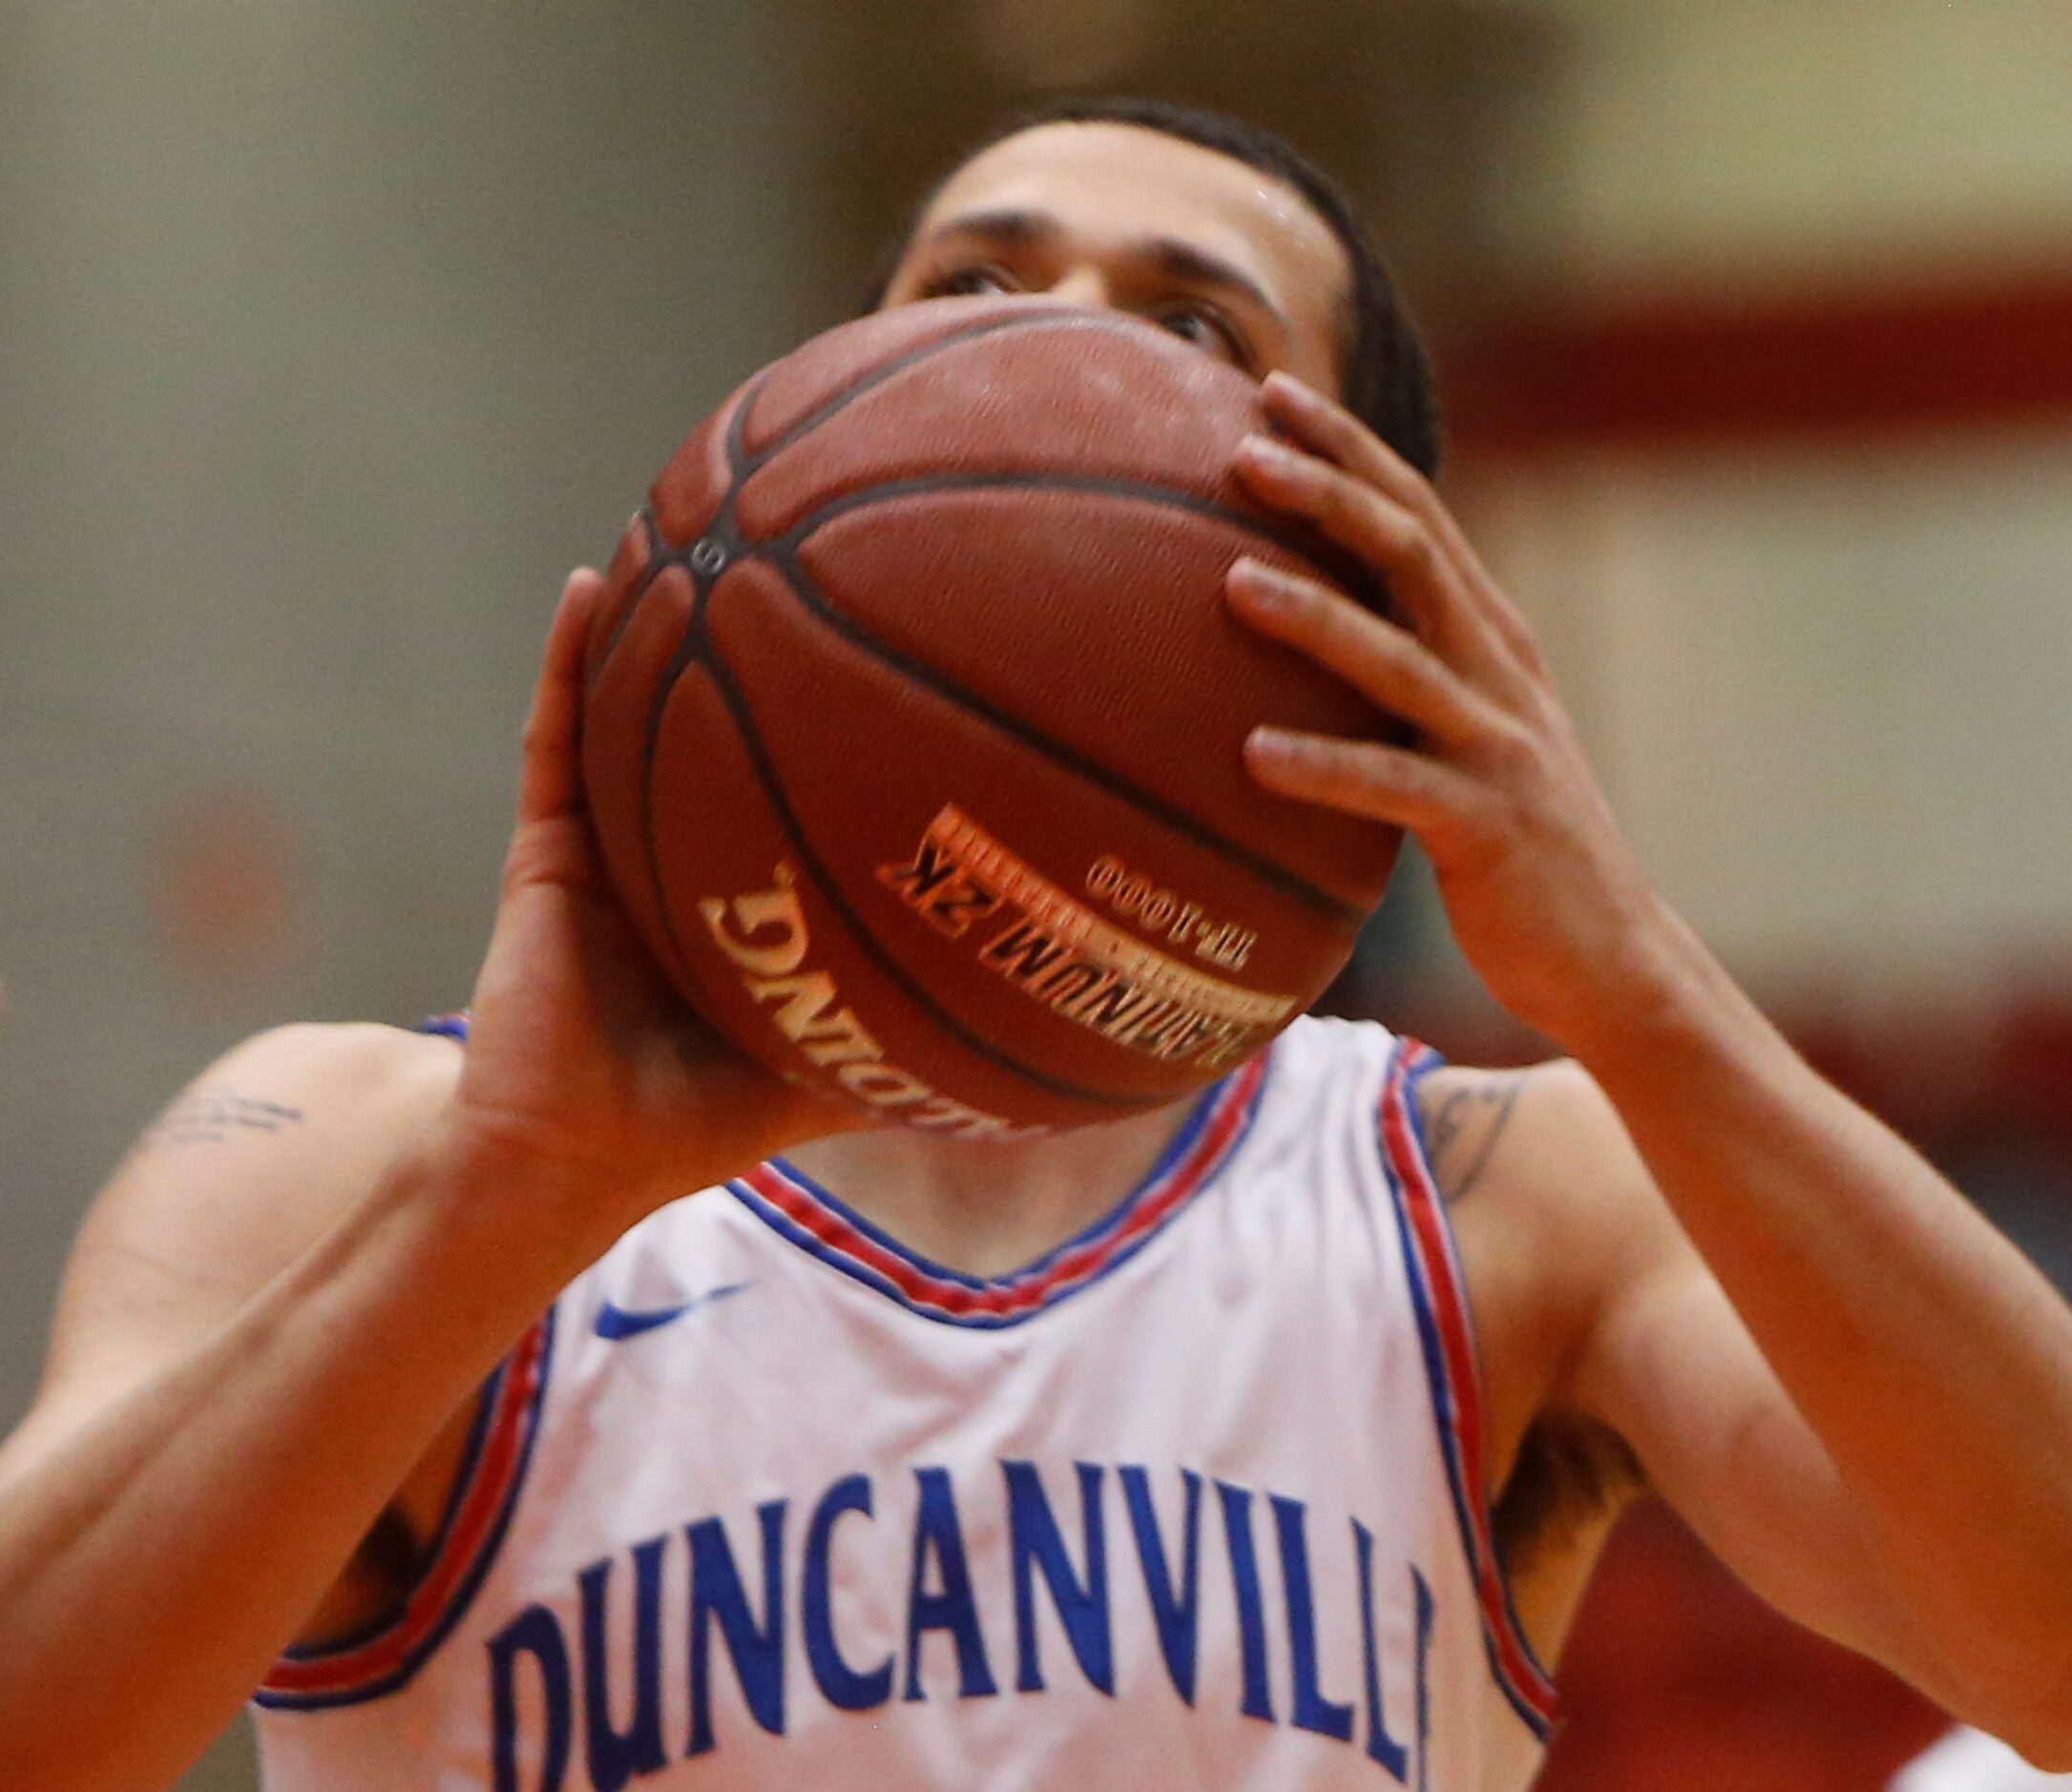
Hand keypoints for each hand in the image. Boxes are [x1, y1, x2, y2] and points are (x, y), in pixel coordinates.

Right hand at [447, 570, 857, 1231]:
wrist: (573, 1157)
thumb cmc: (698, 1126)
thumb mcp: (830, 1071)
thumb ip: (915, 1043)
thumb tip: (1039, 1035)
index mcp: (747, 897)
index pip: (802, 791)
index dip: (847, 727)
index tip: (912, 649)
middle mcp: (685, 855)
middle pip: (729, 729)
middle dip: (767, 646)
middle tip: (821, 553)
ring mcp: (613, 841)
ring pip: (637, 710)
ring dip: (661, 625)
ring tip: (702, 526)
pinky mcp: (546, 845)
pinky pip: (556, 736)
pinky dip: (568, 661)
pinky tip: (591, 587)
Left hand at [1226, 373, 1671, 1051]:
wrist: (1610, 951)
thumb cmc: (1511, 843)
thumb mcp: (1460, 735)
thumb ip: (1400, 674)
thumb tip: (1298, 629)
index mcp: (1488, 636)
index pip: (1415, 513)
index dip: (1347, 449)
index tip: (1268, 393)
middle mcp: (1498, 671)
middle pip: (1410, 553)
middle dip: (1328, 491)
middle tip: (1241, 448)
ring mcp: (1497, 745)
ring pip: (1398, 659)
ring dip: (1314, 617)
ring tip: (1230, 584)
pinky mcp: (1486, 824)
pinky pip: (1392, 786)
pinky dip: (1323, 767)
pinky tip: (1250, 758)